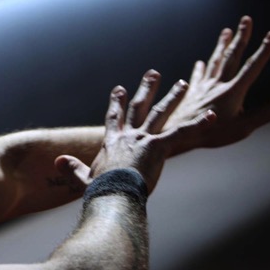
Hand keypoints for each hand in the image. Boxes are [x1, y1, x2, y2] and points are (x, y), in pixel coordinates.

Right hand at [55, 73, 215, 194]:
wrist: (111, 196)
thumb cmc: (99, 191)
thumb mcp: (83, 179)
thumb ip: (72, 169)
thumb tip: (57, 161)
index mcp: (112, 142)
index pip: (115, 117)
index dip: (118, 102)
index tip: (121, 89)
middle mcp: (128, 135)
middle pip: (139, 107)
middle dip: (147, 88)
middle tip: (154, 73)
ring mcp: (143, 139)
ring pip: (160, 113)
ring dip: (173, 97)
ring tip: (183, 83)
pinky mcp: (157, 147)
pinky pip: (181, 133)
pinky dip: (198, 124)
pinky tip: (212, 116)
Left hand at [164, 16, 269, 155]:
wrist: (175, 135)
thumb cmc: (209, 135)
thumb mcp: (241, 129)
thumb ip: (263, 115)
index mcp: (232, 92)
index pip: (251, 67)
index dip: (264, 51)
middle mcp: (216, 85)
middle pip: (231, 57)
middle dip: (241, 38)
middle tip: (246, 19)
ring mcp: (202, 88)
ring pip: (214, 62)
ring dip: (221, 46)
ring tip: (226, 31)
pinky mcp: (189, 94)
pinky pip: (197, 77)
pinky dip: (200, 69)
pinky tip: (199, 63)